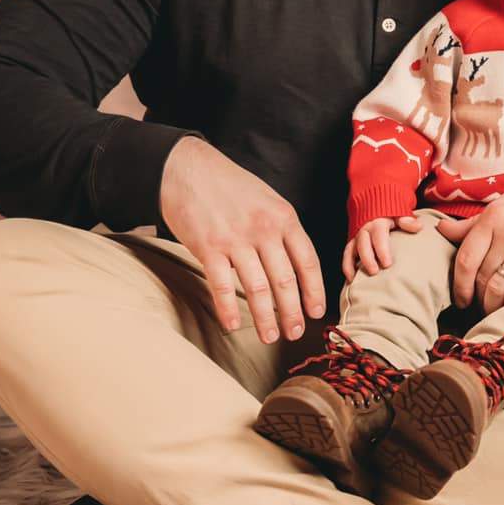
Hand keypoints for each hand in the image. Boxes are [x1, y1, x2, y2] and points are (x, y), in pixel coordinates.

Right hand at [158, 136, 326, 343]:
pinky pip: (222, 286)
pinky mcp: (208, 247)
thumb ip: (282, 229)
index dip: (314, 291)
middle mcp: (263, 230)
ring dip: (265, 318)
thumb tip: (295, 264)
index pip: (307, 261)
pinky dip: (228, 309)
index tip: (315, 312)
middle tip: (294, 333)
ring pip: (258, 289)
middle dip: (292, 312)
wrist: (188, 167)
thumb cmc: (229, 185)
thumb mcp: (267, 200)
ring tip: (269, 337)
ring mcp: (235, 240)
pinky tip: (233, 325)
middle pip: (285, 280)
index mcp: (284, 218)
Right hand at [342, 213, 426, 280]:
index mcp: (378, 222)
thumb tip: (418, 227)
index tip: (388, 264)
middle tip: (374, 272)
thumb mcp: (400, 215)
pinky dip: (346, 266)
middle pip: (363, 244)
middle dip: (367, 259)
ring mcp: (357, 236)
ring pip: (351, 249)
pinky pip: (346, 255)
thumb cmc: (391, 215)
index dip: (382, 250)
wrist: (376, 208)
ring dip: (352, 264)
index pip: (379, 236)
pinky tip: (350, 279)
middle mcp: (365, 229)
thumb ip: (407, 221)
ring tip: (356, 279)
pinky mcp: (352, 243)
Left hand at [434, 165, 503, 313]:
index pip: (465, 258)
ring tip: (495, 309)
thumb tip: (442, 230)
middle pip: (481, 277)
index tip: (460, 298)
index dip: (459, 284)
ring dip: (492, 305)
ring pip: (499, 288)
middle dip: (476, 297)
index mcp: (495, 215)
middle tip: (479, 306)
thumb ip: (476, 221)